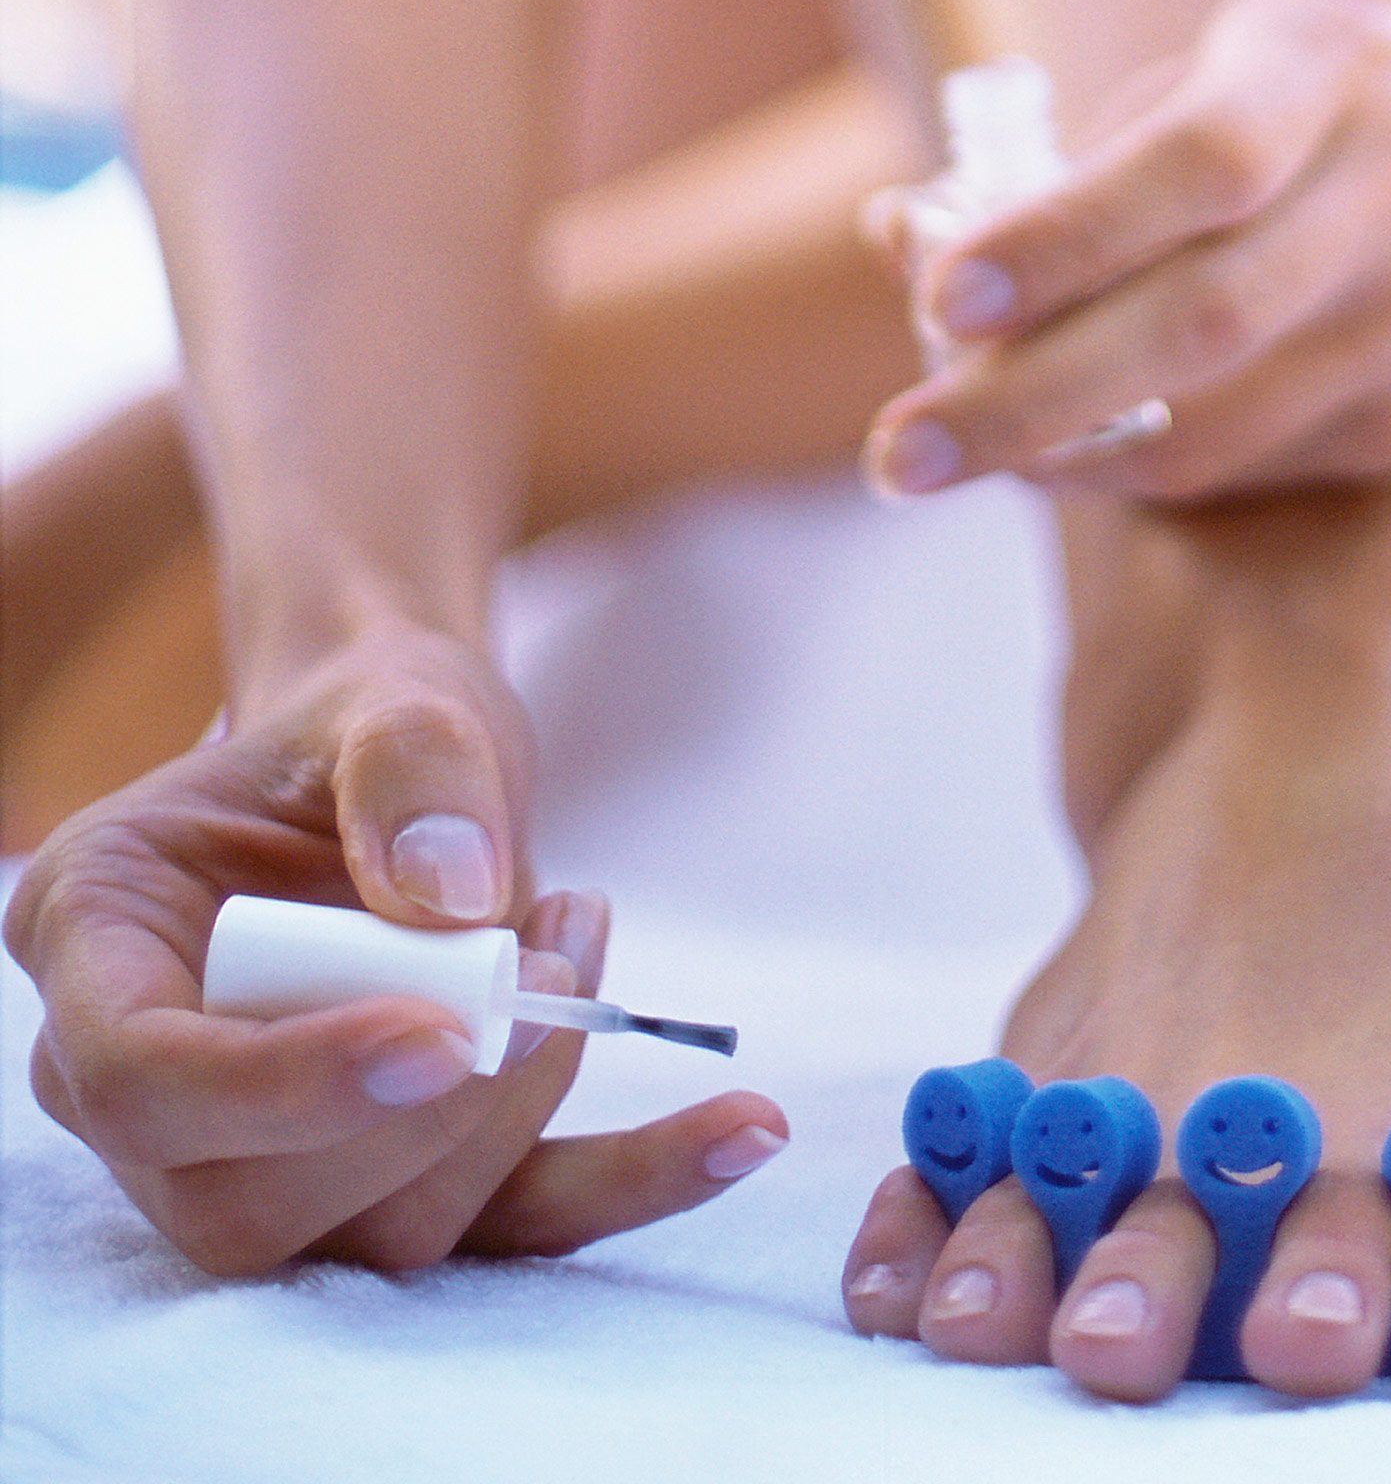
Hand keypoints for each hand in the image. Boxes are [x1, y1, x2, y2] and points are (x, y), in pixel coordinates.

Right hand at [5, 627, 786, 1274]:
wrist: (409, 765)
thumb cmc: (373, 727)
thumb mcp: (400, 700)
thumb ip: (413, 771)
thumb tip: (456, 904)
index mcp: (99, 945)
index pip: (142, 1081)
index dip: (284, 1084)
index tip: (442, 1031)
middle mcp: (149, 1083)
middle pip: (258, 1200)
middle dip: (436, 1106)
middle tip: (546, 941)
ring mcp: (265, 1154)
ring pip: (386, 1234)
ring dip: (524, 1110)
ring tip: (579, 940)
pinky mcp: (397, 1176)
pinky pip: (508, 1228)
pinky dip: (634, 1184)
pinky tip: (746, 1127)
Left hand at [863, 0, 1390, 501]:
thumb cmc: (1360, 92)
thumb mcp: (1249, 59)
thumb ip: (1101, 151)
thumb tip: (913, 244)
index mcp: (1327, 69)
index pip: (1194, 160)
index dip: (1063, 237)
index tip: (942, 297)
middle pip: (1198, 325)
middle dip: (1028, 405)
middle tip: (899, 456)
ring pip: (1221, 428)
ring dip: (1068, 459)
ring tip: (952, 457)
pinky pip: (1260, 468)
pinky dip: (1145, 472)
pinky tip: (1070, 459)